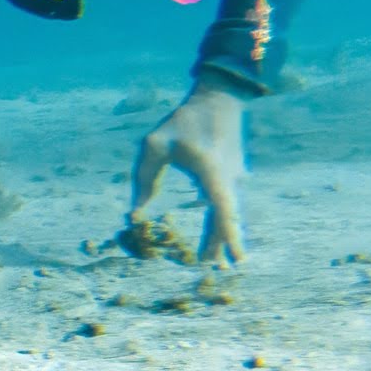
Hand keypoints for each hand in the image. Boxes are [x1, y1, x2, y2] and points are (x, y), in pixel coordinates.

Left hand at [128, 86, 248, 264]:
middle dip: (225, 243)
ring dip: (222, 235)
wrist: (218, 99)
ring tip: (216, 262)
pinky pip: (227, 204)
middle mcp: (228, 177)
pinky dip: (221, 222)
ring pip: (228, 212)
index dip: (228, 234)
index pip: (223, 208)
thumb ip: (143, 180)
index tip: (236, 256)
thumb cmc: (183, 121)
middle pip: (228, 217)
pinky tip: (214, 238)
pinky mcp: (232, 176)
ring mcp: (233, 177)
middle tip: (222, 271)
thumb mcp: (154, 145)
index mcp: (211, 170)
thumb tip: (134, 216)